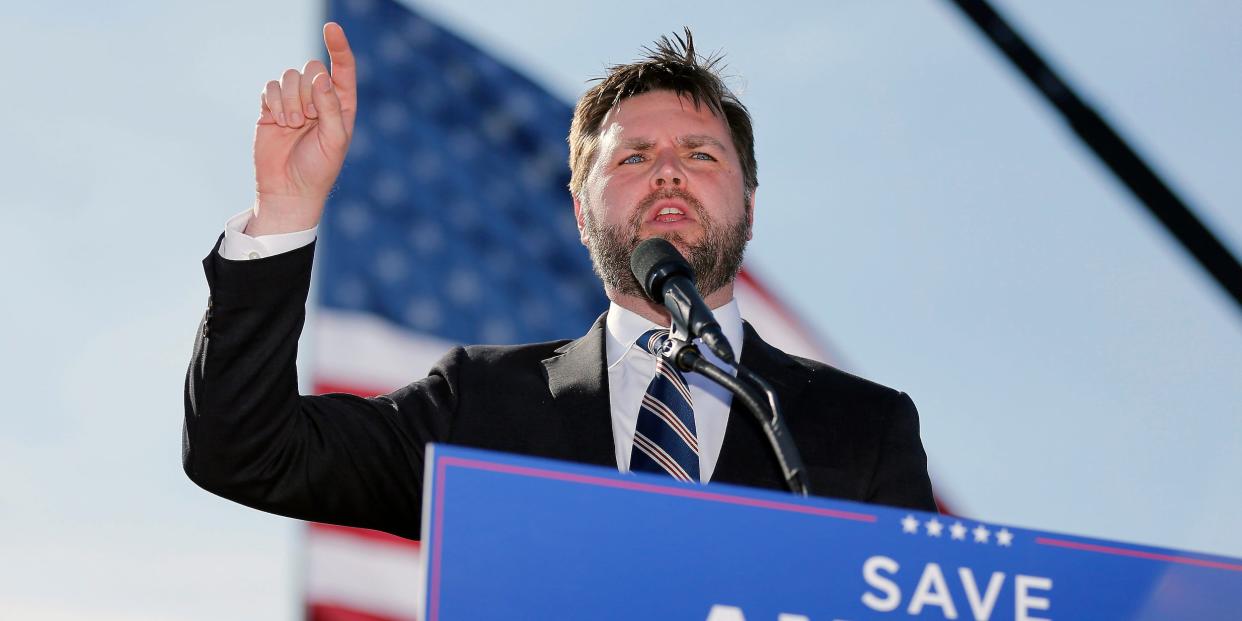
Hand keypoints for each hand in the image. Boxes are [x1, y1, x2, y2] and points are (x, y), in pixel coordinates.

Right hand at [247, 22, 356, 235]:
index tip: (331, 27)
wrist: (288, 190)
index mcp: (341, 104)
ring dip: (291, 99)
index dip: (339, 46)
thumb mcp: (334, 139)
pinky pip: (271, 87)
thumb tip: (320, 77)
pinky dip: (275, 102)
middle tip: (307, 120)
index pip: (343, 68)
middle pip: (311, 68)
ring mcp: (294, 102)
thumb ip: (330, 107)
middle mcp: (318, 99)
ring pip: (289, 76)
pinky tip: (279, 121)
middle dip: (308, 91)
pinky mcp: (271, 107)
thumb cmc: (318, 169)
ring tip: (293, 125)